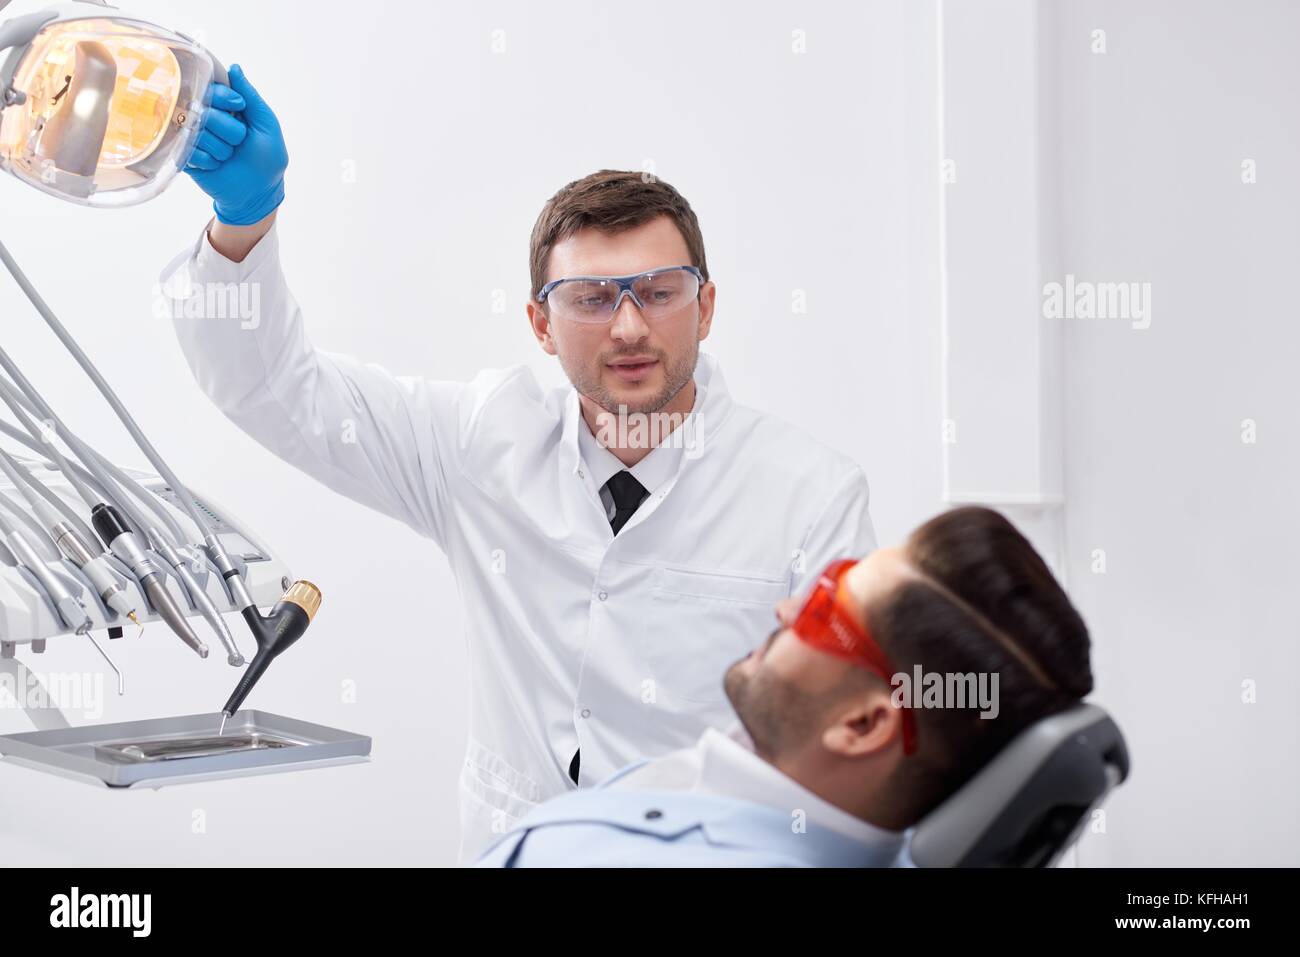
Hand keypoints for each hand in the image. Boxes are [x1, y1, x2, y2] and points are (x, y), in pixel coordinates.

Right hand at [185, 64, 287, 225]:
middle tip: (238, 142)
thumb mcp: (266, 124)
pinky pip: (189, 151)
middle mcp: (206, 117)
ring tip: (228, 156)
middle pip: (203, 110)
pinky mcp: (185, 155)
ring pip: (196, 131)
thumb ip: (251, 96)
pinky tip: (217, 165)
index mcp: (225, 107)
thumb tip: (235, 68)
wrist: (258, 193)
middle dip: (227, 129)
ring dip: (219, 148)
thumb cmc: (267, 159)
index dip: (223, 97)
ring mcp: (193, 136)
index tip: (238, 109)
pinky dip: (208, 161)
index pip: (212, 88)